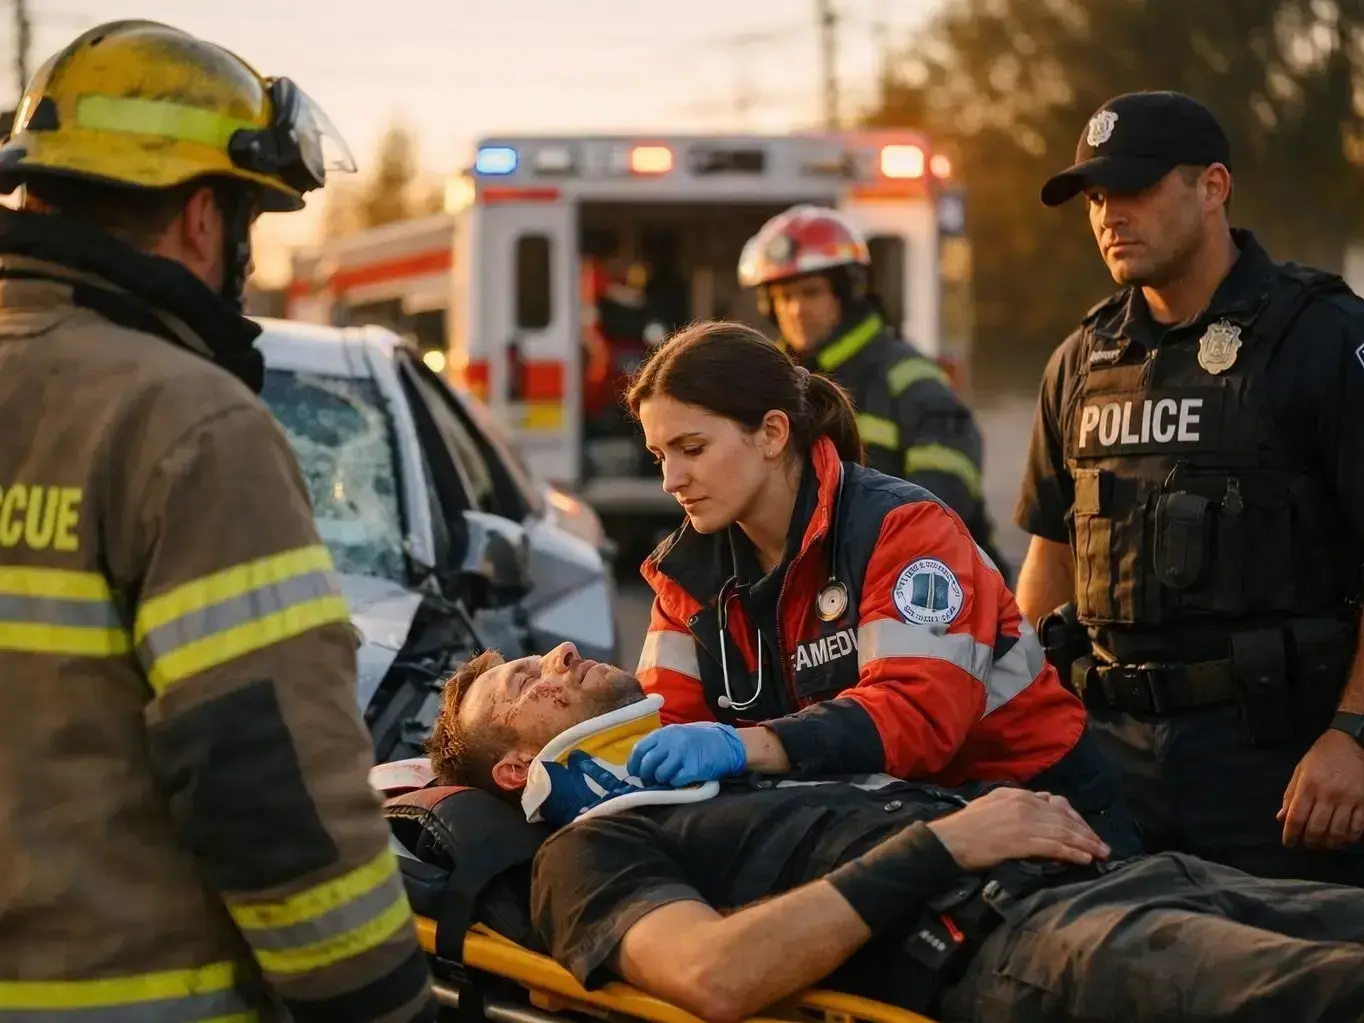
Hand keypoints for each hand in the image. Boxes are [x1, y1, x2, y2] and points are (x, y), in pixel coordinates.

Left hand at [627, 723, 746, 786]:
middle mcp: (671, 743)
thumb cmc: (698, 741)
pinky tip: (682, 779)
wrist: (725, 743)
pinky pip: (675, 781)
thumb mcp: (677, 735)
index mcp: (664, 733)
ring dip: (661, 781)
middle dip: (646, 776)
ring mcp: (681, 755)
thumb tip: (641, 763)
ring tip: (669, 779)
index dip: (634, 763)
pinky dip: (676, 783)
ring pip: (660, 775)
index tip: (634, 773)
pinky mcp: (692, 768)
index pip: (640, 749)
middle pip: (647, 764)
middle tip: (650, 781)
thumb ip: (660, 745)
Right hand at [926, 787, 1110, 870]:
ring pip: (1064, 832)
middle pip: (1065, 818)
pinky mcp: (1023, 842)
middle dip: (1086, 832)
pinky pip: (1055, 847)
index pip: (1056, 804)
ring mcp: (1025, 823)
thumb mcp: (992, 803)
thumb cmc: (967, 825)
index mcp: (1019, 795)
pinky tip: (1084, 859)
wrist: (951, 839)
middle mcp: (1026, 805)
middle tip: (1102, 845)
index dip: (1075, 818)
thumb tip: (1037, 806)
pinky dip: (1072, 853)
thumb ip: (1015, 802)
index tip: (1086, 830)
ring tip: (1100, 853)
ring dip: (1086, 844)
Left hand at [1279, 728, 1363, 849]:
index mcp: (1308, 786)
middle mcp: (1328, 794)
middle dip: (1310, 842)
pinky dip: (1350, 838)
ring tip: (1324, 844)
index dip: (1290, 834)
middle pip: (1317, 829)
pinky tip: (1343, 839)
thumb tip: (1281, 819)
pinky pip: (1358, 827)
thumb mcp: (1300, 771)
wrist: (1347, 742)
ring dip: (1330, 844)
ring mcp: (1349, 799)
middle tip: (1308, 845)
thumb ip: (1291, 796)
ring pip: (1338, 832)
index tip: (1289, 843)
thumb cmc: (1320, 757)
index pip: (1296, 817)